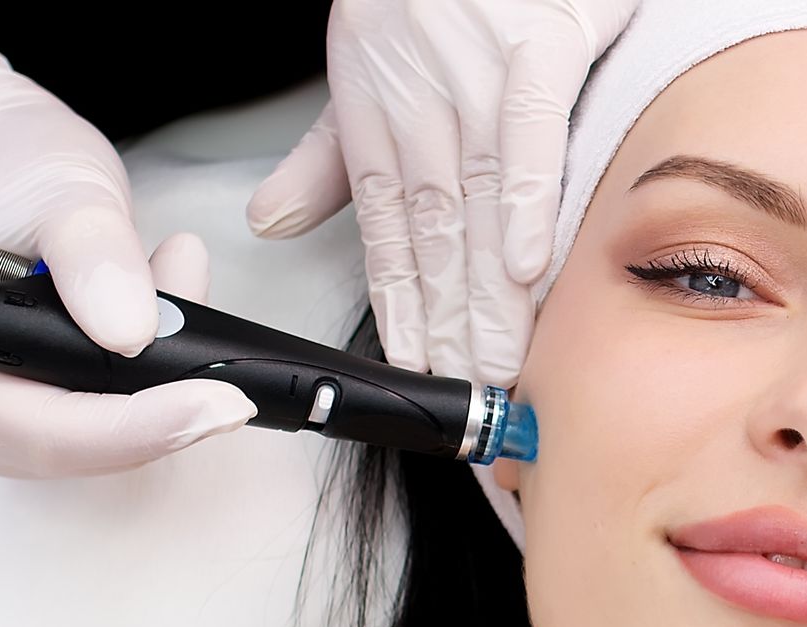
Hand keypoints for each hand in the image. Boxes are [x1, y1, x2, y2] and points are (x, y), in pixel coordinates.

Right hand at [0, 44, 257, 476]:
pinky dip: (147, 385)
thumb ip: (94, 257)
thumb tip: (132, 337)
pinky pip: (97, 424)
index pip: (43, 428)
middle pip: (74, 446)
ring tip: (186, 298)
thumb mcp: (60, 191)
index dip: (140, 426)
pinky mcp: (22, 413)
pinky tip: (171, 325)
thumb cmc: (9, 172)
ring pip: (94, 442)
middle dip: (162, 408)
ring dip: (160, 391)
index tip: (226, 404)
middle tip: (234, 372)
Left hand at [245, 0, 639, 386]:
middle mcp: (420, 106)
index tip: (416, 372)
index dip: (399, 309)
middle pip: (435, 237)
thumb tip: (270, 223)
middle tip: (465, 395)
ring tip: (498, 362)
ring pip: (477, 205)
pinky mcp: (536, 49)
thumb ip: (326, 156)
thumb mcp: (358, 62)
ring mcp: (476, 80)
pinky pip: (529, 137)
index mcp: (375, 114)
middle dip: (449, 326)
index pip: (387, 233)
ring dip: (486, 295)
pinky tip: (528, 268)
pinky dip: (528, 203)